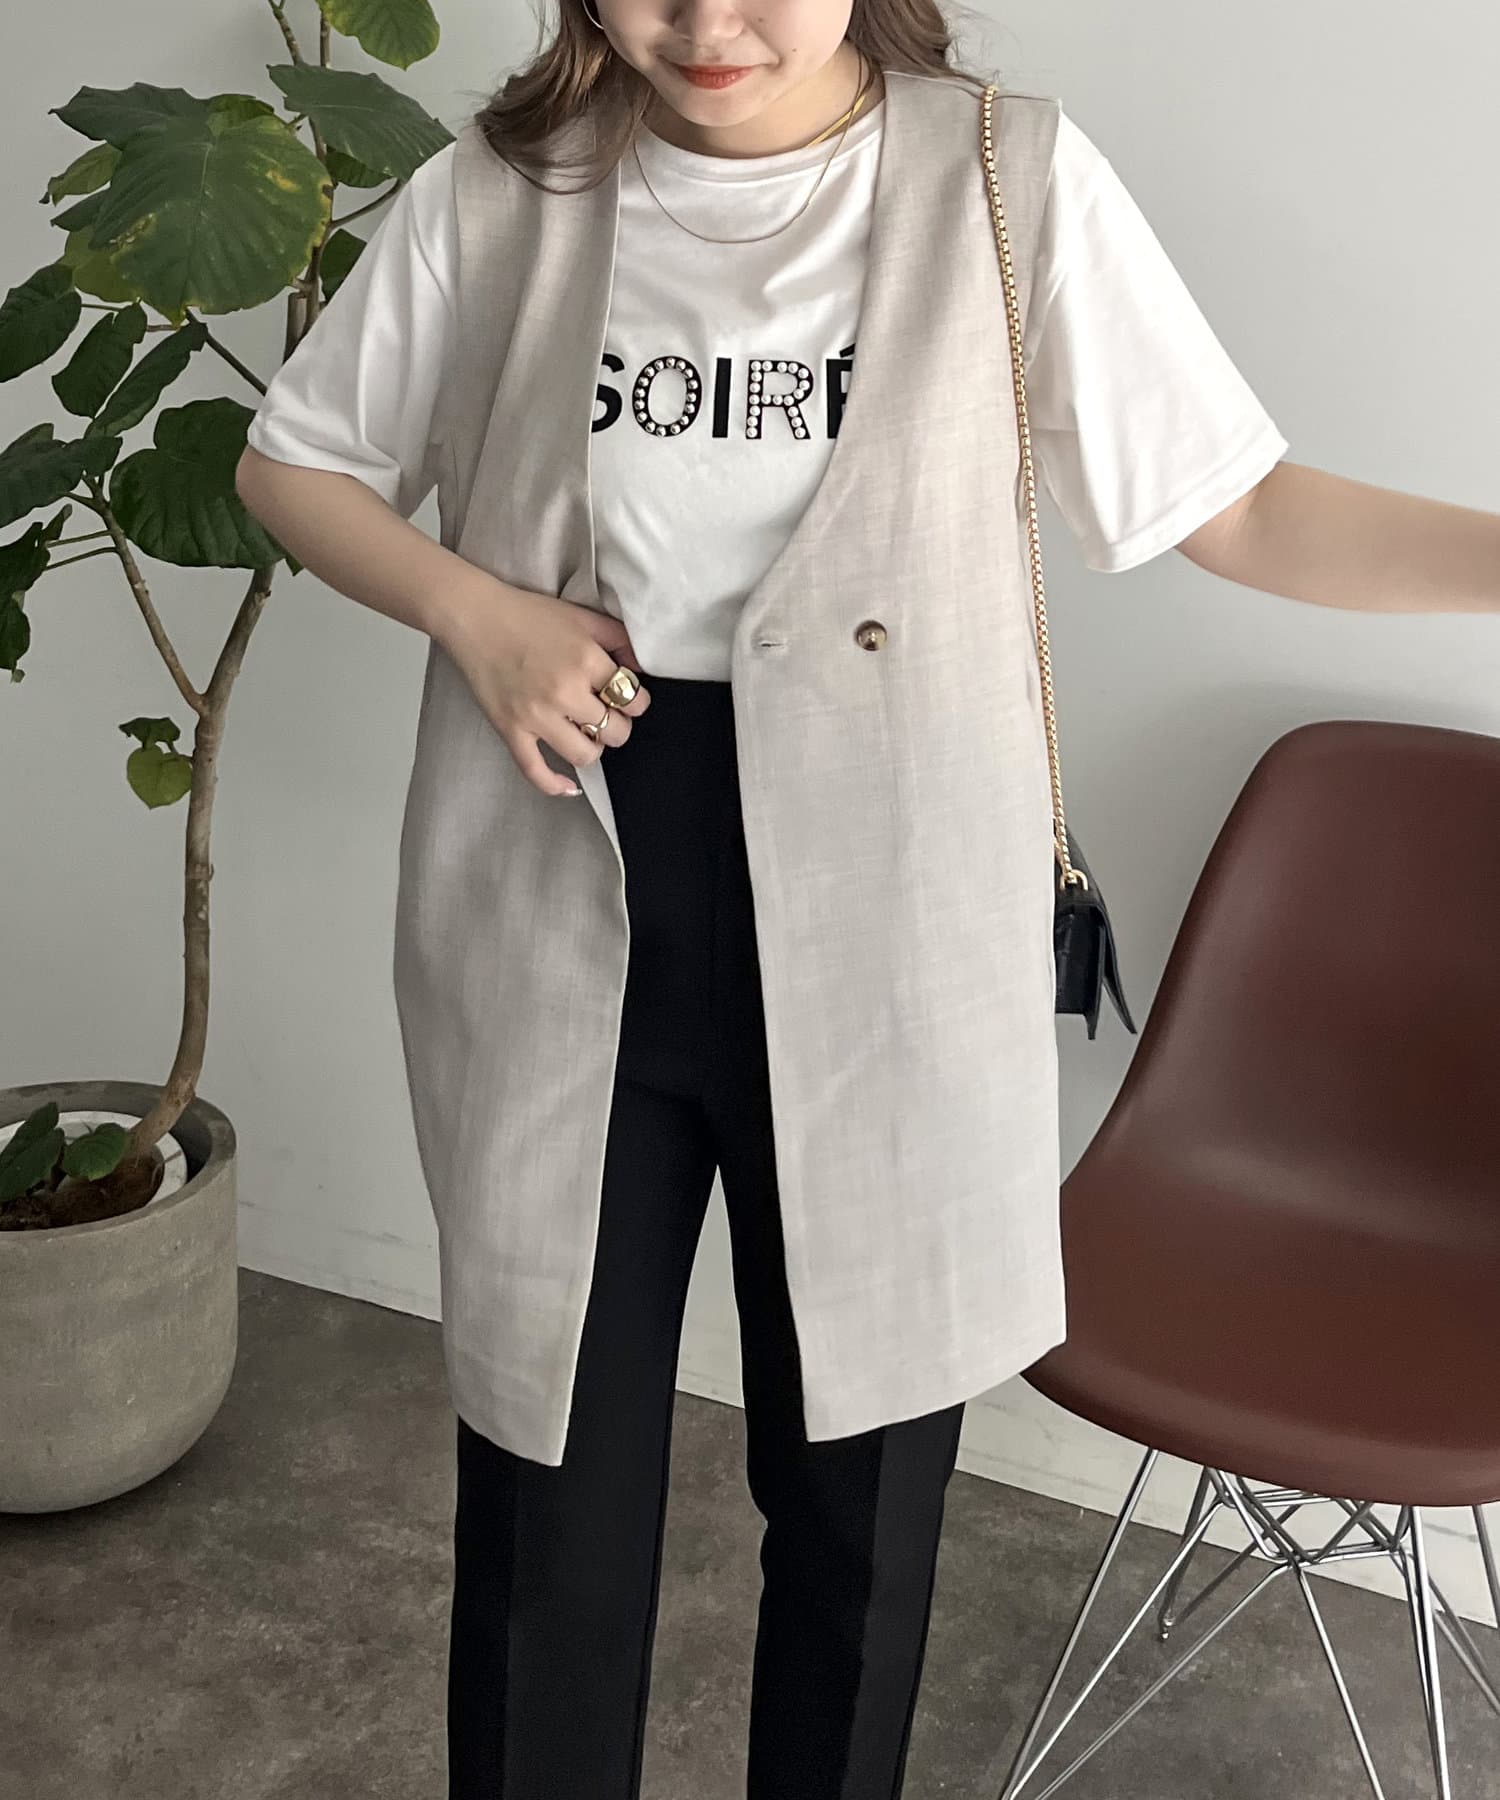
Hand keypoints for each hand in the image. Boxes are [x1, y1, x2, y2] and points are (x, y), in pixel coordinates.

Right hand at [435, 573, 650, 797]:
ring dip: (593, 748)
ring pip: (584, 755)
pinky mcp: (511, 730)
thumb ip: (618, 640)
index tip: (627, 698)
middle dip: (618, 725)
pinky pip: (535, 771)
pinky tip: (568, 786)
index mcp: (586, 661)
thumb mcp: (583, 617)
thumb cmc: (529, 615)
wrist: (475, 617)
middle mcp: (564, 692)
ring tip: (586, 733)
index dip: (636, 702)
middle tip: (607, 714)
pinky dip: (555, 785)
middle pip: (614, 731)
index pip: (632, 699)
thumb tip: (640, 669)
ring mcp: (536, 716)